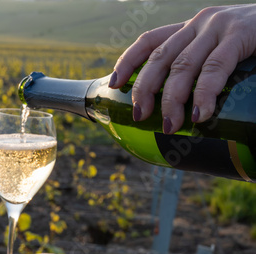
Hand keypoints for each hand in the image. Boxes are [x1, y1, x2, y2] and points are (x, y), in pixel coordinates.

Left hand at [110, 4, 255, 133]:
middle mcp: (199, 24)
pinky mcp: (241, 34)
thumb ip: (204, 69)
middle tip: (140, 117)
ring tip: (171, 126)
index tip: (114, 84)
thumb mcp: (223, 50)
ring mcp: (219, 27)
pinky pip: (215, 67)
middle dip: (145, 89)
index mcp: (191, 28)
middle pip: (160, 57)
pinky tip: (199, 115)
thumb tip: (185, 111)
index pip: (149, 41)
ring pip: (183, 66)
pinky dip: (204, 93)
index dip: (128, 61)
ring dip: (173, 99)